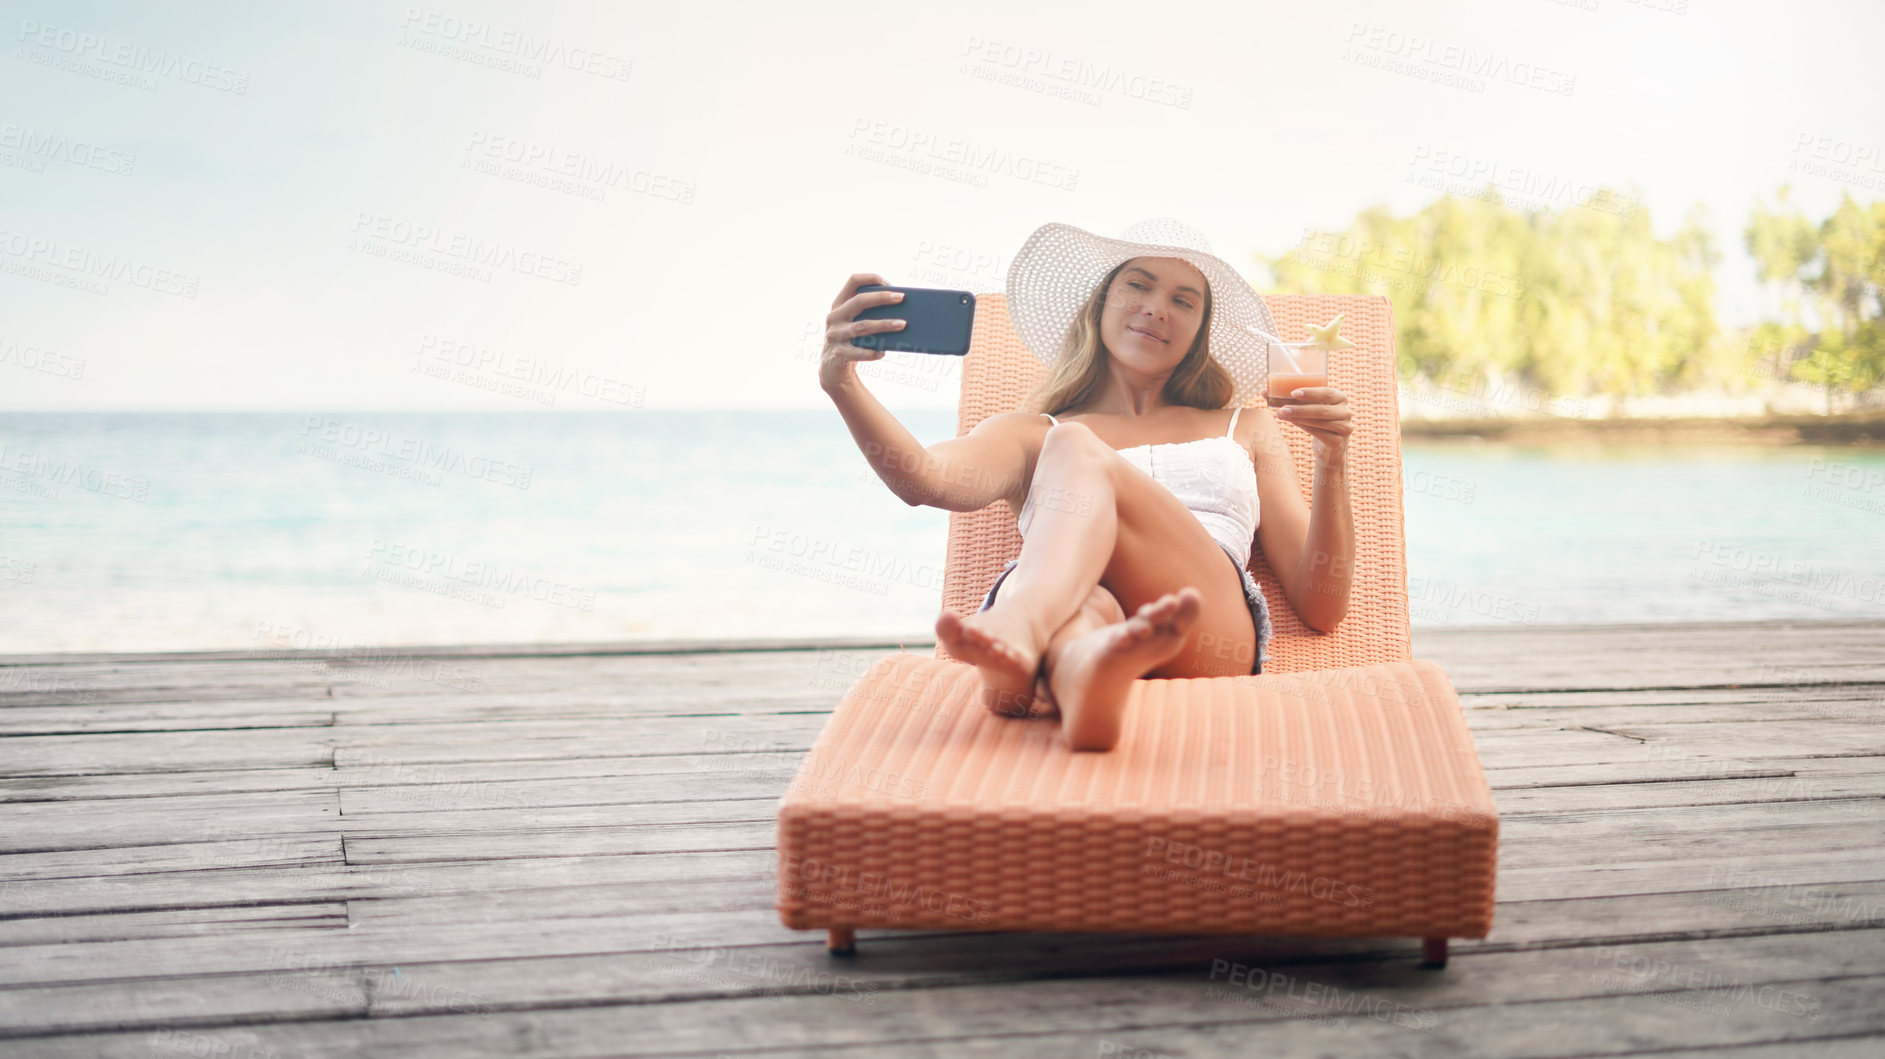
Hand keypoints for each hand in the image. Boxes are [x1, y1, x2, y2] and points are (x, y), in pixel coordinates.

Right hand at [819, 273, 905, 392]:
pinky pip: (858, 352)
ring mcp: (834, 335)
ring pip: (862, 326)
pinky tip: (883, 352)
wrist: (832, 367)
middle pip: (858, 301)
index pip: (853, 281)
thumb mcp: (854, 323)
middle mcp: (834, 317)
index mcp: (839, 304)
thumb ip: (869, 313)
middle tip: (901, 298)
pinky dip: (873, 352)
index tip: (890, 284)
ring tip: (903, 324)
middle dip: (881, 298)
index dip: (871, 278)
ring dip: (884, 325)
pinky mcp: (838, 354)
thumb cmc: (852, 340)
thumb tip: (900, 308)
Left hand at [1272, 386, 1352, 460]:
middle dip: (1300, 408)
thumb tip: (1263, 392)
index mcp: (1340, 397)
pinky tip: (1292, 423)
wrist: (1330, 447)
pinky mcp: (1338, 441)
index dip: (1310, 392)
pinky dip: (1304, 427)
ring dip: (1299, 418)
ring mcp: (1345, 427)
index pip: (1327, 392)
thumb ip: (1291, 398)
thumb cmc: (1316, 421)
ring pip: (1319, 421)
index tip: (1293, 392)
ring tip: (1281, 415)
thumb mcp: (1308, 407)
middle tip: (1281, 408)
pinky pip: (1320, 433)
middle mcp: (1346, 411)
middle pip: (1321, 409)